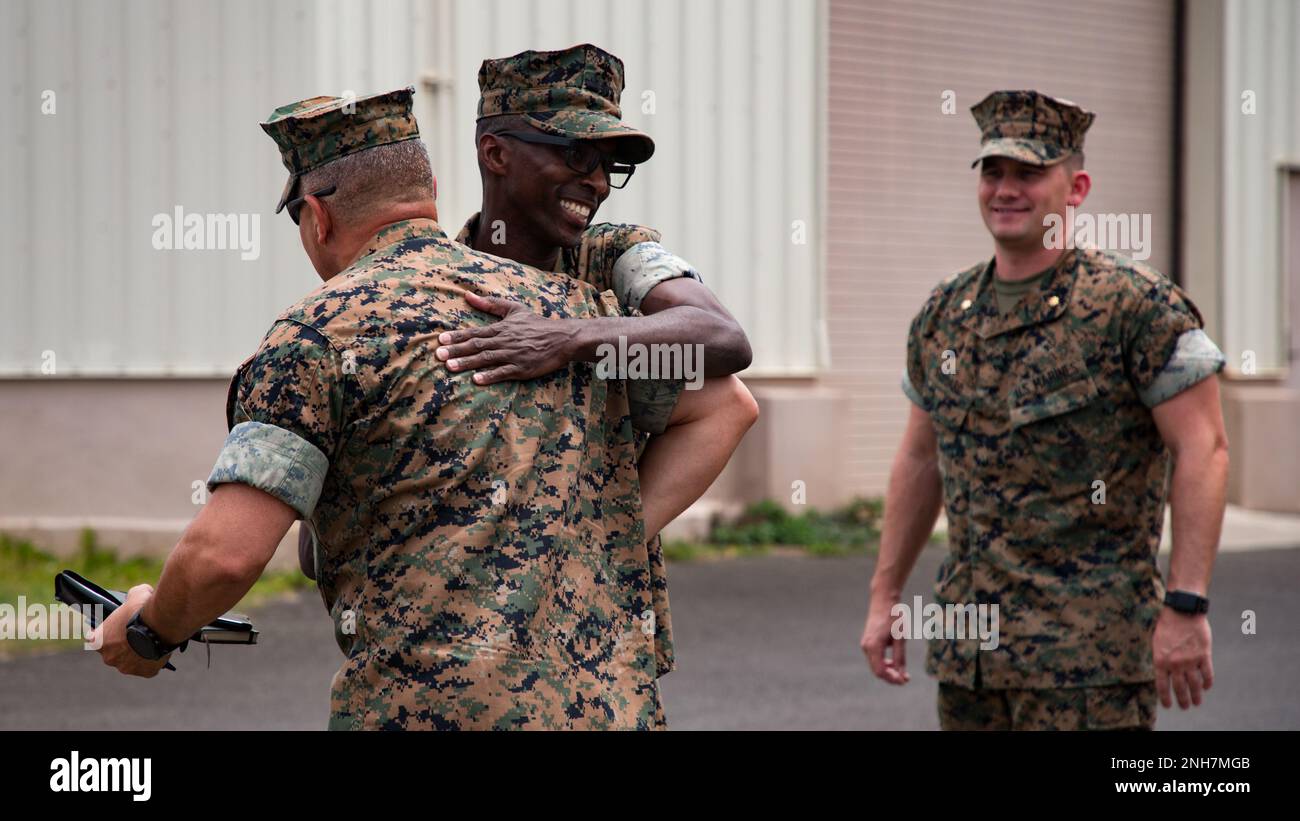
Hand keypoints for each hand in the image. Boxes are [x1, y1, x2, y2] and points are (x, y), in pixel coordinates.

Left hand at [88, 584, 170, 677]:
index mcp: (99, 640)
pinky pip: (148, 668)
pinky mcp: (145, 673)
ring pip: (131, 662)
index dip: (102, 635)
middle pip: (113, 653)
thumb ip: (131, 597)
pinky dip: (153, 661)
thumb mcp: (135, 594)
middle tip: (137, 634)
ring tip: (152, 641)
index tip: (111, 631)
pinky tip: (160, 649)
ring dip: (139, 655)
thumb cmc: (143, 609)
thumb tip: (139, 593)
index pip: (93, 639)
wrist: (162, 623)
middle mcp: (109, 657)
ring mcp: (127, 668)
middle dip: (123, 646)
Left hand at [435, 293, 579, 384]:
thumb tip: (468, 295)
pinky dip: (490, 376)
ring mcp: (513, 356)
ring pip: (486, 359)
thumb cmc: (537, 324)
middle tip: (438, 355)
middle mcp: (504, 341)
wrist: (562, 338)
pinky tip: (477, 380)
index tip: (441, 340)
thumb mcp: (515, 309)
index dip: (457, 336)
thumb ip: (491, 303)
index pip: (475, 332)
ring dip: (468, 363)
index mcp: (501, 328)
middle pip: (476, 346)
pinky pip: (503, 373)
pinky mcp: (522, 369)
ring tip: (450, 367)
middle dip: (456, 351)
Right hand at [861, 594, 909, 684]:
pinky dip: (884, 663)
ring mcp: (866, 644)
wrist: (883, 600)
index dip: (893, 679)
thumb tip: (901, 675)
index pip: (881, 671)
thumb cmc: (894, 617)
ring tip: (902, 671)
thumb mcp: (900, 638)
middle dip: (891, 676)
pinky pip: (875, 658)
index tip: (905, 681)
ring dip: (888, 670)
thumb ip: (900, 657)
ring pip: (875, 665)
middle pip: (877, 670)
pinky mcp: (868, 642)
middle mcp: (866, 647)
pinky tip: (894, 662)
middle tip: (906, 679)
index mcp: (874, 646)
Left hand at [1153, 608, 1212, 708]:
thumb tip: (1164, 673)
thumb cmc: (1167, 625)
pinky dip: (1207, 682)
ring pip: (1194, 684)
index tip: (1168, 706)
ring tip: (1197, 702)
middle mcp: (1175, 664)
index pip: (1162, 685)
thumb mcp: (1157, 642)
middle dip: (1183, 700)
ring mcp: (1190, 661)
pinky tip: (1206, 687)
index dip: (1165, 697)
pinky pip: (1207, 674)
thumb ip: (1161, 658)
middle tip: (1185, 707)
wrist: (1182, 611)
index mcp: (1160, 661)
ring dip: (1196, 695)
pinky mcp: (1204, 655)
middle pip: (1180, 688)